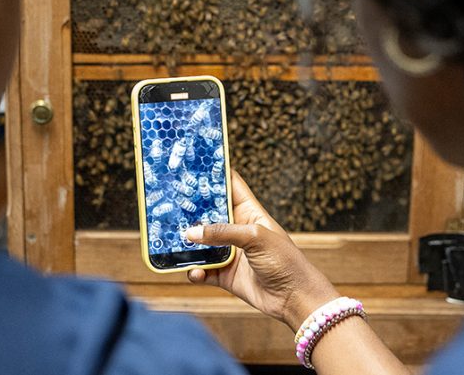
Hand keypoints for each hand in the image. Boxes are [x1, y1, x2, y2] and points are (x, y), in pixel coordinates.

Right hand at [185, 171, 338, 329]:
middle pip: (208, 214)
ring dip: (188, 244)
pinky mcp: (224, 274)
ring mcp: (229, 252)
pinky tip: (194, 271)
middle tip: (169, 203)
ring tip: (174, 241)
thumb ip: (223, 232)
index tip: (192, 164)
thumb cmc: (285, 261)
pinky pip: (203, 270)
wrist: (294, 298)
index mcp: (249, 212)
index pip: (229, 185)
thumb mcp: (256, 238)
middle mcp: (236, 230)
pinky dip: (195, 271)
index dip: (214, 174)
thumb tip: (192, 233)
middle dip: (190, 210)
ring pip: (201, 243)